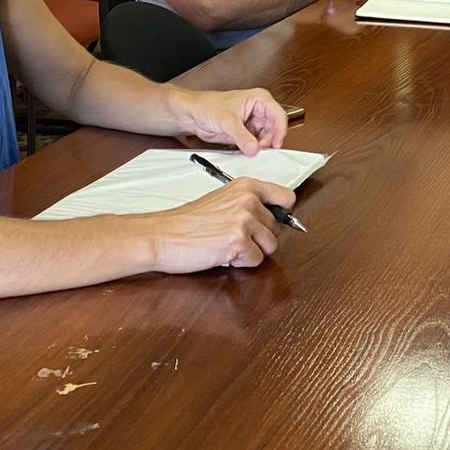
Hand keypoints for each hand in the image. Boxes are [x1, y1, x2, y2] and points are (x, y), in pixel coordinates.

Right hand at [148, 177, 295, 271]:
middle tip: (234, 238)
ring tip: (228, 246)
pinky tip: (223, 254)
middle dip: (260, 238)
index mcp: (247, 186)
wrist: (162, 235)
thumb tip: (277, 218)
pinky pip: (256, 260)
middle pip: (278, 227)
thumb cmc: (187, 222)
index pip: (287, 198)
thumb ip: (248, 204)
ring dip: (252, 251)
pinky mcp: (238, 241)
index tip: (270, 222)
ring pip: (270, 246)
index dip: (282, 214)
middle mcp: (249, 200)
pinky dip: (241, 263)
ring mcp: (245, 220)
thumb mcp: (223, 200)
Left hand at [172, 87, 288, 154]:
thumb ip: (242, 137)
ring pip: (266, 138)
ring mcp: (253, 123)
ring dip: (261, 147)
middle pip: (274, 129)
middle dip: (269, 141)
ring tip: (252, 151)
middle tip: (261, 151)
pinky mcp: (246, 133)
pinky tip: (247, 152)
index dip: (280, 131)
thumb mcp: (227, 121)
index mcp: (260, 99)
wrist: (193, 115)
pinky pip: (256, 144)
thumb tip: (254, 148)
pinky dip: (253, 150)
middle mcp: (259, 110)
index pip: (278, 115)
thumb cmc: (208, 106)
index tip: (276, 144)